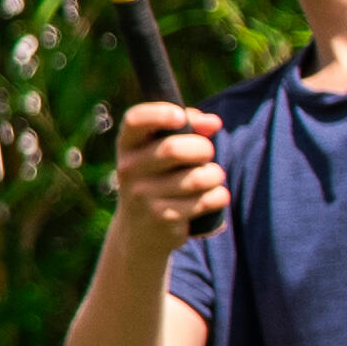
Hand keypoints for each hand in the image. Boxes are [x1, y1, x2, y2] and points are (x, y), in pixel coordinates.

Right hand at [112, 91, 227, 236]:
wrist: (138, 232)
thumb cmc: (158, 177)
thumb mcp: (160, 149)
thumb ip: (187, 126)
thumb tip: (214, 123)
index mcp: (127, 146)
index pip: (135, 120)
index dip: (159, 114)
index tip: (180, 117)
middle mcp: (129, 170)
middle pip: (173, 149)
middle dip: (202, 148)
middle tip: (206, 153)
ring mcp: (143, 196)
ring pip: (198, 178)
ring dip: (215, 175)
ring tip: (211, 178)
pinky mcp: (163, 219)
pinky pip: (207, 200)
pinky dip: (219, 196)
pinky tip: (211, 198)